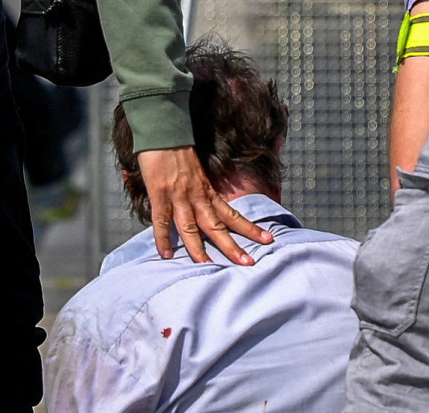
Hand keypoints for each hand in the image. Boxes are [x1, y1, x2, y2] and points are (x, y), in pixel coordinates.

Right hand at [136, 147, 272, 264]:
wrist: (164, 129)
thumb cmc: (179, 151)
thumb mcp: (198, 173)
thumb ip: (202, 190)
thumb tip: (207, 205)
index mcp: (208, 192)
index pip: (233, 215)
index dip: (250, 228)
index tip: (267, 240)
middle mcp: (198, 197)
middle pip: (218, 227)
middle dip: (232, 246)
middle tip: (248, 263)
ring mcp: (179, 196)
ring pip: (192, 228)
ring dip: (199, 249)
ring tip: (209, 266)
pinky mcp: (160, 194)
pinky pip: (162, 221)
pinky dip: (164, 238)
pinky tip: (166, 254)